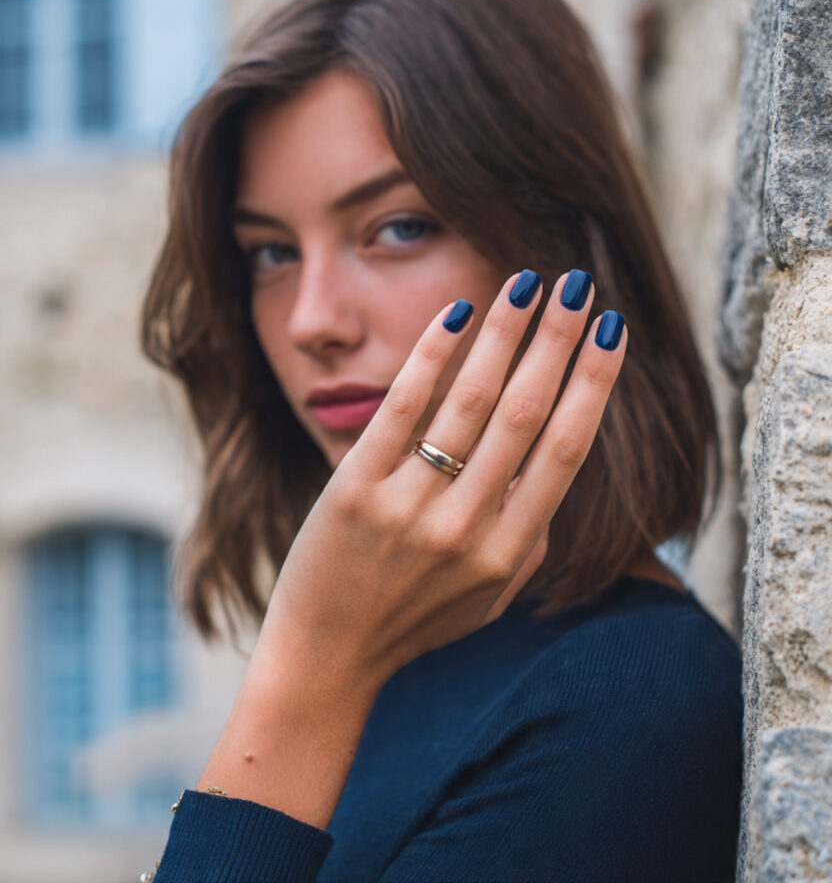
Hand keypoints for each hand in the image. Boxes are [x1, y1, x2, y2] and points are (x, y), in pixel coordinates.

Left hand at [259, 269, 625, 687]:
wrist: (329, 655)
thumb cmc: (416, 620)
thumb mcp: (489, 594)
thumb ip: (529, 534)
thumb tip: (555, 457)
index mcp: (510, 552)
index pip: (566, 450)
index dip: (593, 385)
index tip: (611, 331)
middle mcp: (466, 529)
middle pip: (526, 413)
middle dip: (557, 340)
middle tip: (576, 284)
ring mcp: (408, 509)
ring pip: (470, 402)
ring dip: (505, 333)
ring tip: (525, 283)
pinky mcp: (354, 491)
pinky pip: (402, 409)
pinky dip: (432, 355)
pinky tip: (456, 314)